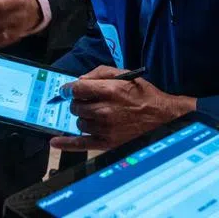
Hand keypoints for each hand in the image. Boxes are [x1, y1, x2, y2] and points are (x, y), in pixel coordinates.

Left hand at [49, 66, 195, 151]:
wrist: (163, 118)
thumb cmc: (144, 95)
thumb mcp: (125, 74)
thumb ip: (100, 73)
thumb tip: (80, 79)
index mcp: (109, 90)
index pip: (77, 88)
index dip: (68, 88)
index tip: (67, 89)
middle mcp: (105, 110)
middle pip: (76, 106)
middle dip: (78, 102)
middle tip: (88, 101)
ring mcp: (104, 128)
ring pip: (78, 122)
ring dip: (82, 117)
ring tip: (95, 114)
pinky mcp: (106, 143)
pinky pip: (80, 144)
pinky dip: (66, 143)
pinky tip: (55, 141)